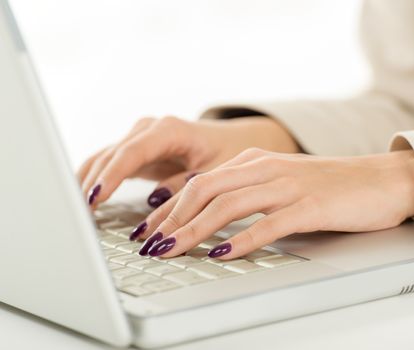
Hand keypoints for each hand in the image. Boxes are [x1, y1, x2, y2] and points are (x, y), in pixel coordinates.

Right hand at [78, 116, 298, 207]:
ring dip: (87, 183)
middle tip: (79, 214)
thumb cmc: (226, 154)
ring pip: (104, 159)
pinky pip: (107, 164)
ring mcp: (139, 139)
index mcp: (170, 130)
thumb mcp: (215, 172)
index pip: (132, 152)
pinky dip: (94, 181)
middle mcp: (150, 130)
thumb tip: (155, 201)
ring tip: (75, 212)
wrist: (229, 142)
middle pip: (112, 155)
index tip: (96, 197)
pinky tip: (83, 200)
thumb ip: (187, 186)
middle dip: (93, 183)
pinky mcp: (136, 152)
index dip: (112, 175)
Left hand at [135, 148, 413, 259]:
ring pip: (229, 204)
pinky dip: (243, 240)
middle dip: (171, 219)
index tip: (148, 230)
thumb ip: (247, 192)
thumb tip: (210, 215)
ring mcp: (289, 185)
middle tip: (149, 244)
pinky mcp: (311, 205)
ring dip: (195, 230)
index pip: (200, 182)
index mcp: (256, 162)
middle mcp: (267, 169)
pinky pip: (269, 223)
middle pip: (206, 190)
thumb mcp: (281, 182)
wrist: (383, 179)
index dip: (170, 208)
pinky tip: (223, 254)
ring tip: (172, 251)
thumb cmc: (332, 186)